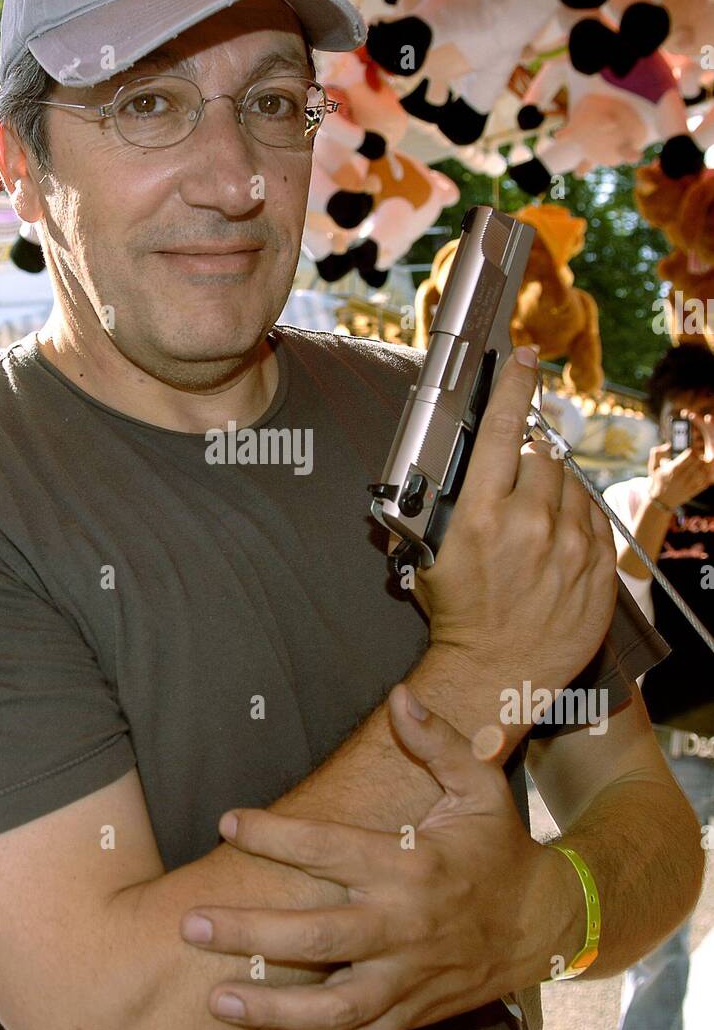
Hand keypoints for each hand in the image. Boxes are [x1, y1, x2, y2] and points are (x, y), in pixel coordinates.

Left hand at [181, 691, 549, 1029]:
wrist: (544, 923)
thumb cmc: (499, 849)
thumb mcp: (478, 787)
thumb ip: (437, 741)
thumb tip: (401, 694)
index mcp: (411, 865)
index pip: (330, 848)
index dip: (275, 834)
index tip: (228, 822)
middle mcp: (404, 926)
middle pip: (316, 938)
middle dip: (249, 933)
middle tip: (191, 924)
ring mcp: (407, 978)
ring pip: (332, 1009)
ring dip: (272, 1009)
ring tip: (216, 998)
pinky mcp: (413, 1014)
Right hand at [408, 348, 617, 734]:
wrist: (497, 671)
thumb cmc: (459, 612)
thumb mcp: (430, 550)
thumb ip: (441, 501)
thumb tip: (451, 460)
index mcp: (482, 515)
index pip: (504, 429)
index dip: (514, 384)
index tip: (525, 358)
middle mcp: (531, 524)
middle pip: (541, 455)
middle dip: (527, 464)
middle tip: (512, 494)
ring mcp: (571, 547)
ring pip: (571, 484)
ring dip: (553, 493)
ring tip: (533, 526)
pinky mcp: (599, 568)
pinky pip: (594, 519)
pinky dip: (576, 521)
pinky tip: (555, 544)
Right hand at [648, 412, 713, 507]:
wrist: (661, 502)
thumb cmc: (658, 482)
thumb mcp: (653, 467)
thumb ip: (657, 453)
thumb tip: (668, 445)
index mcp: (673, 469)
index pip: (689, 455)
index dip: (692, 450)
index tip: (690, 450)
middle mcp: (682, 477)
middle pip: (698, 462)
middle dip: (699, 457)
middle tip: (697, 456)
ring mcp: (689, 485)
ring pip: (703, 471)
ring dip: (704, 465)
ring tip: (700, 463)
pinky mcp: (694, 491)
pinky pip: (706, 481)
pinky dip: (707, 475)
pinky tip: (703, 472)